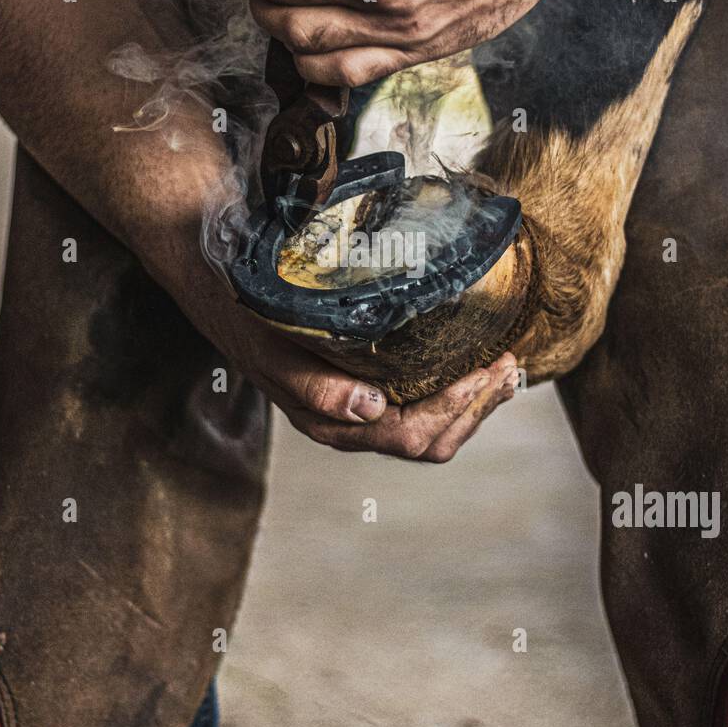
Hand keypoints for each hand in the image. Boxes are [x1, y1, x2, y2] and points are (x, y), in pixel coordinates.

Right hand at [166, 236, 518, 461]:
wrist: (220, 286)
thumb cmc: (249, 313)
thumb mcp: (274, 346)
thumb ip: (315, 385)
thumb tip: (368, 410)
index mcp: (329, 420)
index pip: (409, 433)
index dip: (456, 408)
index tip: (485, 369)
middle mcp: (349, 424)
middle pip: (431, 440)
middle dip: (476, 407)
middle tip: (508, 364)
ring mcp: (360, 410)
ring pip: (432, 431)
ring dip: (475, 404)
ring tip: (505, 368)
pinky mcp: (367, 388)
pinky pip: (422, 407)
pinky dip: (457, 392)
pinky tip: (476, 365)